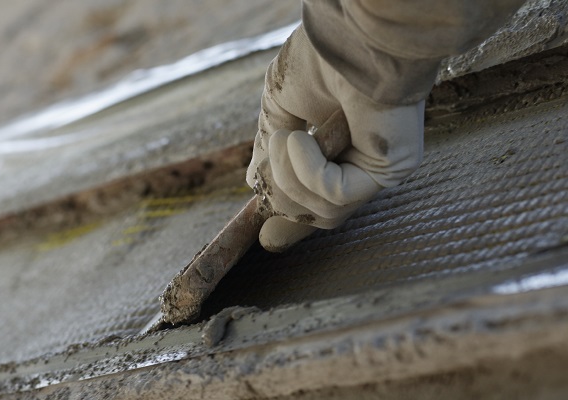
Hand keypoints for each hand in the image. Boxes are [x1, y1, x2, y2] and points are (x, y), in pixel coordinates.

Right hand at [247, 25, 424, 251]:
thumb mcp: (280, 109)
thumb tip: (252, 182)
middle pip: (315, 215)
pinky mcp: (389, 171)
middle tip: (277, 147)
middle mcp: (361, 167)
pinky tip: (302, 138)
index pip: (316, 201)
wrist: (350, 36)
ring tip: (287, 136)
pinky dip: (308, 170)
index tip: (266, 235)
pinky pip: (334, 196)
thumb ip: (270, 149)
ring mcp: (377, 171)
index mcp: (339, 154)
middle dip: (283, 191)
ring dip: (289, 177)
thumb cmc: (320, 61)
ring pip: (322, 213)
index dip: (288, 215)